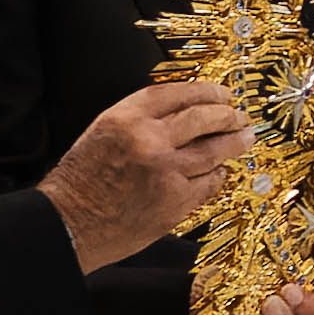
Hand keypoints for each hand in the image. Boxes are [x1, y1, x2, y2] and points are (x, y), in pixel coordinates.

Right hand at [45, 77, 249, 271]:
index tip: (221, 93)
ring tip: (245, 137)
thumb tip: (184, 109)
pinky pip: (209, 183)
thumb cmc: (81, 180)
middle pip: (204, 118)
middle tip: (240, 116)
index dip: (207, 91)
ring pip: (214, 150)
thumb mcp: (103, 131)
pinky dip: (218, 175)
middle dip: (228, 115)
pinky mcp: (175, 202)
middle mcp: (149, 140)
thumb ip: (141, 118)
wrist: (68, 223)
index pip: (179, 93)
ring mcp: (166, 172)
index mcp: (127, 118)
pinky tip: (221, 171)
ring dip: (234, 142)